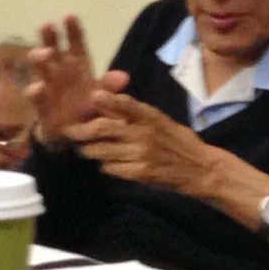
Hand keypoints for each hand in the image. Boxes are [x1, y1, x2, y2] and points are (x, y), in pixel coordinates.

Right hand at [26, 16, 128, 141]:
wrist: (70, 132)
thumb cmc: (86, 106)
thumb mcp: (101, 95)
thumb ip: (110, 86)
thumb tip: (123, 77)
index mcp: (77, 65)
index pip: (75, 43)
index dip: (72, 30)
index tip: (69, 16)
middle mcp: (59, 70)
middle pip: (53, 49)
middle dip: (50, 37)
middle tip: (48, 25)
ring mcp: (47, 84)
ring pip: (39, 67)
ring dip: (40, 57)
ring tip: (46, 53)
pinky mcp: (40, 103)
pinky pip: (36, 96)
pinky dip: (36, 91)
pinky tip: (37, 87)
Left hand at [66, 89, 220, 194]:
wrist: (199, 168)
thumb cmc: (178, 140)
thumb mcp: (161, 121)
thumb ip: (137, 114)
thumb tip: (108, 103)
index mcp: (151, 117)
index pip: (127, 104)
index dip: (108, 99)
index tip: (91, 96)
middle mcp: (144, 134)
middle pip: (103, 129)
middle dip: (81, 130)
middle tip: (69, 131)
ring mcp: (140, 154)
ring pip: (101, 151)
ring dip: (89, 150)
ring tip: (84, 149)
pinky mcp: (138, 173)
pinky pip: (111, 168)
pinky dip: (105, 165)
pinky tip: (106, 163)